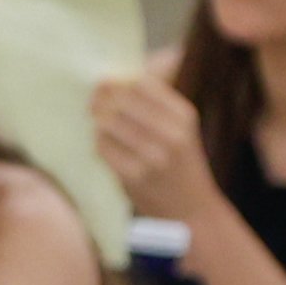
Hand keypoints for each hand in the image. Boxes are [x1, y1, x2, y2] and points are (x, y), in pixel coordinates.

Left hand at [85, 67, 213, 222]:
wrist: (192, 210)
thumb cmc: (181, 163)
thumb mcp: (182, 128)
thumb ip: (158, 102)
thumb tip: (124, 74)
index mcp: (184, 116)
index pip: (143, 84)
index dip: (120, 80)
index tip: (108, 80)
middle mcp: (171, 134)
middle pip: (122, 101)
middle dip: (103, 96)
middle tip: (93, 98)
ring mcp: (152, 157)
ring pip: (109, 124)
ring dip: (98, 119)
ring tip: (96, 118)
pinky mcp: (133, 177)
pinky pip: (103, 149)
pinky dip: (98, 142)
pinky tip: (101, 141)